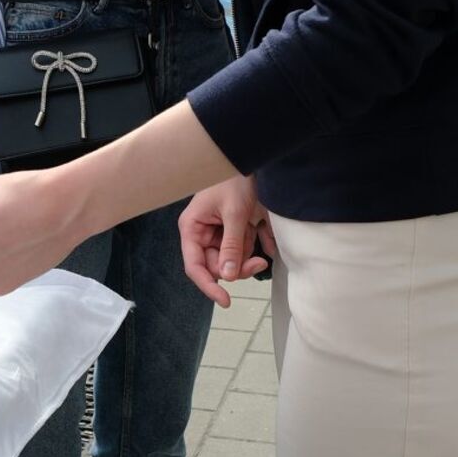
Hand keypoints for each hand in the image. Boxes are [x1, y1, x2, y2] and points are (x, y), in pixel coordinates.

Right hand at [179, 174, 274, 306]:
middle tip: (260, 263)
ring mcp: (216, 231)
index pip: (194, 266)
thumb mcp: (234, 213)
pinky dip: (253, 245)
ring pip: (230, 259)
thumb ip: (231, 245)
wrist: (248, 156)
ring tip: (261, 240)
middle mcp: (201, 232)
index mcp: (192, 228)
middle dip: (238, 267)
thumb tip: (228, 276)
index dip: (208, 286)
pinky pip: (241, 248)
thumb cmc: (234, 179)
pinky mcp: (231, 229)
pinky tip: (265, 236)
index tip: (226, 300)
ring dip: (247, 256)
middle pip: (216, 265)